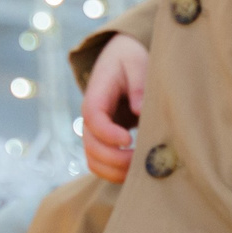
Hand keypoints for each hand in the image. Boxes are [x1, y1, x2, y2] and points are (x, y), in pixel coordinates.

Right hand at [81, 34, 147, 183]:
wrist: (121, 59)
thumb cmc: (130, 59)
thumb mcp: (136, 62)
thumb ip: (138, 84)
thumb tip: (139, 110)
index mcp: (97, 93)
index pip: (92, 117)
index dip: (107, 132)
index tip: (128, 139)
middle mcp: (91, 116)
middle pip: (90, 145)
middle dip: (114, 158)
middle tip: (140, 160)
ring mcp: (95, 131)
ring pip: (93, 160)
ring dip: (114, 171)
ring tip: (141, 170)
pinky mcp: (104, 141)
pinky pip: (102, 164)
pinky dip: (115, 173)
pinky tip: (137, 171)